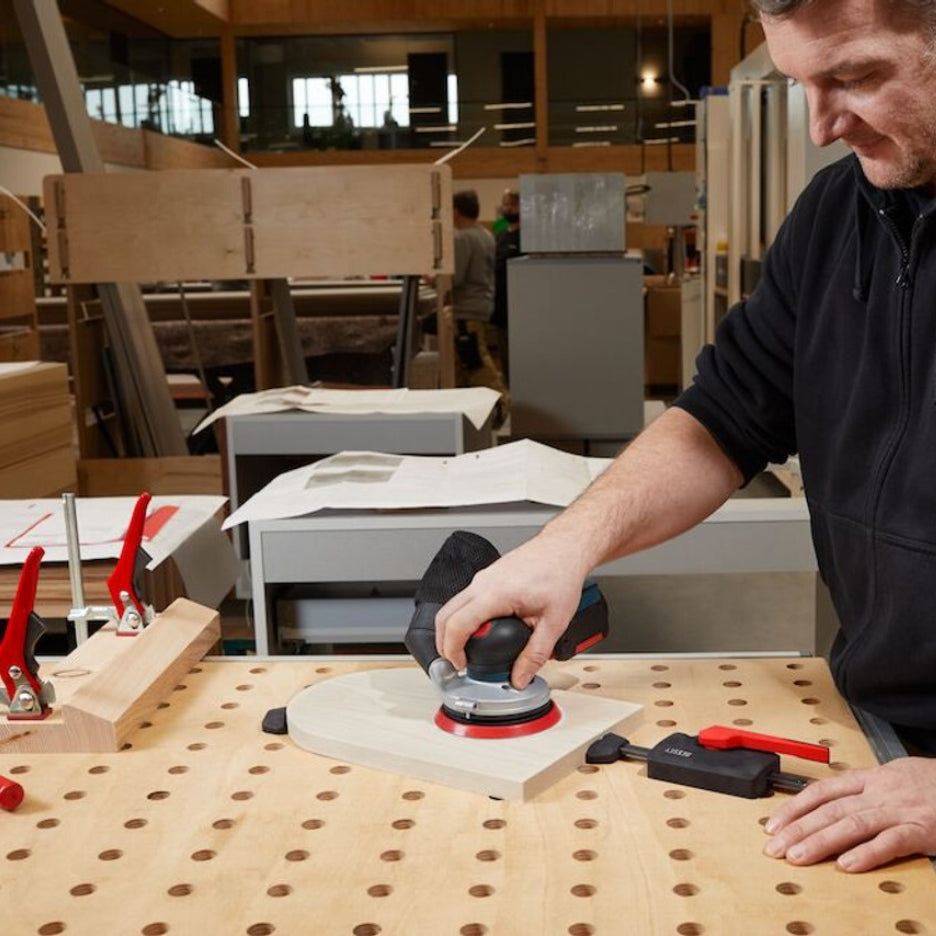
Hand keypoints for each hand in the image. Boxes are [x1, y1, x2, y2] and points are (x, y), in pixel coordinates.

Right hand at [434, 535, 586, 688]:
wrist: (564, 548)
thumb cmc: (561, 575)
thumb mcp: (554, 622)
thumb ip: (535, 654)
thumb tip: (520, 678)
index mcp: (496, 593)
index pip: (457, 624)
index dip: (452, 650)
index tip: (461, 666)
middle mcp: (483, 582)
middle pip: (444, 615)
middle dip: (444, 643)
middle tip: (457, 662)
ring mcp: (483, 577)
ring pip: (452, 605)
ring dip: (452, 630)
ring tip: (466, 650)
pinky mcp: (487, 576)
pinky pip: (465, 599)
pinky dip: (463, 617)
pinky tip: (479, 630)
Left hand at [763, 757, 935, 871]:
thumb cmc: (933, 782)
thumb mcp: (893, 775)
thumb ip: (865, 788)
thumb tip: (836, 800)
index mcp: (870, 779)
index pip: (821, 791)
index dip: (794, 808)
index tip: (773, 825)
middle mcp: (878, 793)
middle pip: (829, 810)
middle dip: (797, 829)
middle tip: (774, 847)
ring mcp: (899, 810)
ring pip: (852, 824)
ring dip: (821, 842)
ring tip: (797, 857)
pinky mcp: (922, 829)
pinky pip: (891, 841)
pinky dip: (868, 853)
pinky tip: (847, 864)